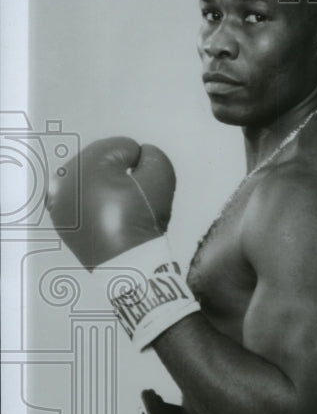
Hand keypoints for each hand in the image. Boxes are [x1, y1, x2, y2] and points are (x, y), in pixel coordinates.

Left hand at [48, 136, 198, 347]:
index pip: (120, 147)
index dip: (140, 163)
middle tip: (134, 195)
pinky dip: (92, 202)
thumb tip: (143, 156)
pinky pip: (79, 199)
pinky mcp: (61, 220)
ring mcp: (58, 201)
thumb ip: (154, 156)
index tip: (145, 184)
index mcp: (84, 165)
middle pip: (100, 162)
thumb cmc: (141, 220)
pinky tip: (107, 215)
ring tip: (121, 206)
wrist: (128, 265)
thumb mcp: (160, 179)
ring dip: (104, 185)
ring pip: (88, 179)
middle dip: (119, 173)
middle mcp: (63, 179)